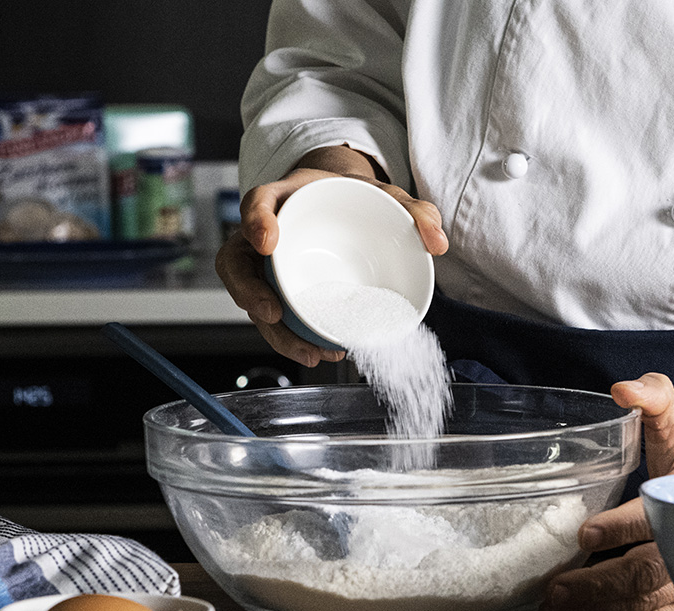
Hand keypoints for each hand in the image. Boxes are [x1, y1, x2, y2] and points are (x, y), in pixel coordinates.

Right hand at [214, 147, 446, 366]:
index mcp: (284, 199)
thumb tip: (438, 242)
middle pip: (236, 260)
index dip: (255, 221)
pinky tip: (318, 351)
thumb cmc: (357, 200)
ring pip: (250, 297)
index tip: (267, 241)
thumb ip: (416, 211)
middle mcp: (264, 234)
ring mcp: (264, 266)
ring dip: (272, 330)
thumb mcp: (388, 196)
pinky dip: (290, 338)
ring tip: (306, 350)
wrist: (344, 208)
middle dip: (247, 290)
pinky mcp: (276, 290)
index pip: (257, 202)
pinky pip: (271, 317)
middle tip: (271, 311)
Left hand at [540, 372, 673, 610]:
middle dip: (600, 583)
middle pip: (645, 573)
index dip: (621, 526)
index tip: (586, 534)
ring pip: (644, 602)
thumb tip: (622, 389)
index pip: (653, 517)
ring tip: (554, 610)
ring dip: (598, 609)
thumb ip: (654, 399)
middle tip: (556, 589)